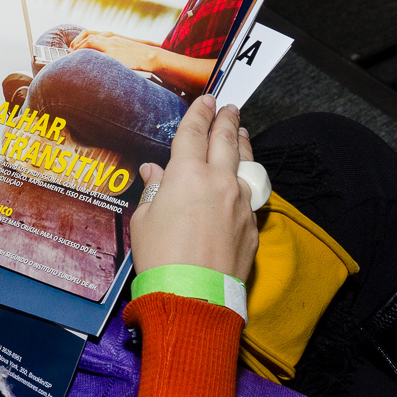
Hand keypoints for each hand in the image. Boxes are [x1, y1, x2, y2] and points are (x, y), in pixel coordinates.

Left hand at [70, 31, 159, 71]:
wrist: (150, 56)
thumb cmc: (138, 56)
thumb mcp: (123, 50)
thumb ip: (111, 51)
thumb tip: (102, 60)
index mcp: (112, 36)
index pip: (91, 34)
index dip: (79, 40)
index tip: (73, 48)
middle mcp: (110, 38)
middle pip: (88, 36)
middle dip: (77, 43)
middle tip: (69, 52)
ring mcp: (112, 45)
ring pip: (90, 41)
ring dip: (80, 48)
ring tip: (73, 56)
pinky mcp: (114, 53)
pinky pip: (97, 52)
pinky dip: (87, 54)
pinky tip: (83, 60)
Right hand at [130, 96, 258, 281]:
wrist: (193, 295)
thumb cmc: (161, 259)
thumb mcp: (145, 219)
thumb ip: (154, 190)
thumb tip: (154, 173)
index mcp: (187, 175)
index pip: (194, 132)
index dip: (199, 113)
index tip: (206, 100)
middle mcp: (219, 182)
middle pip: (226, 140)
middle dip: (227, 120)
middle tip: (228, 107)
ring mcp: (240, 203)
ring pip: (246, 164)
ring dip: (242, 145)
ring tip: (241, 134)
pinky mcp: (251, 226)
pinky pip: (251, 195)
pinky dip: (246, 182)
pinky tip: (242, 182)